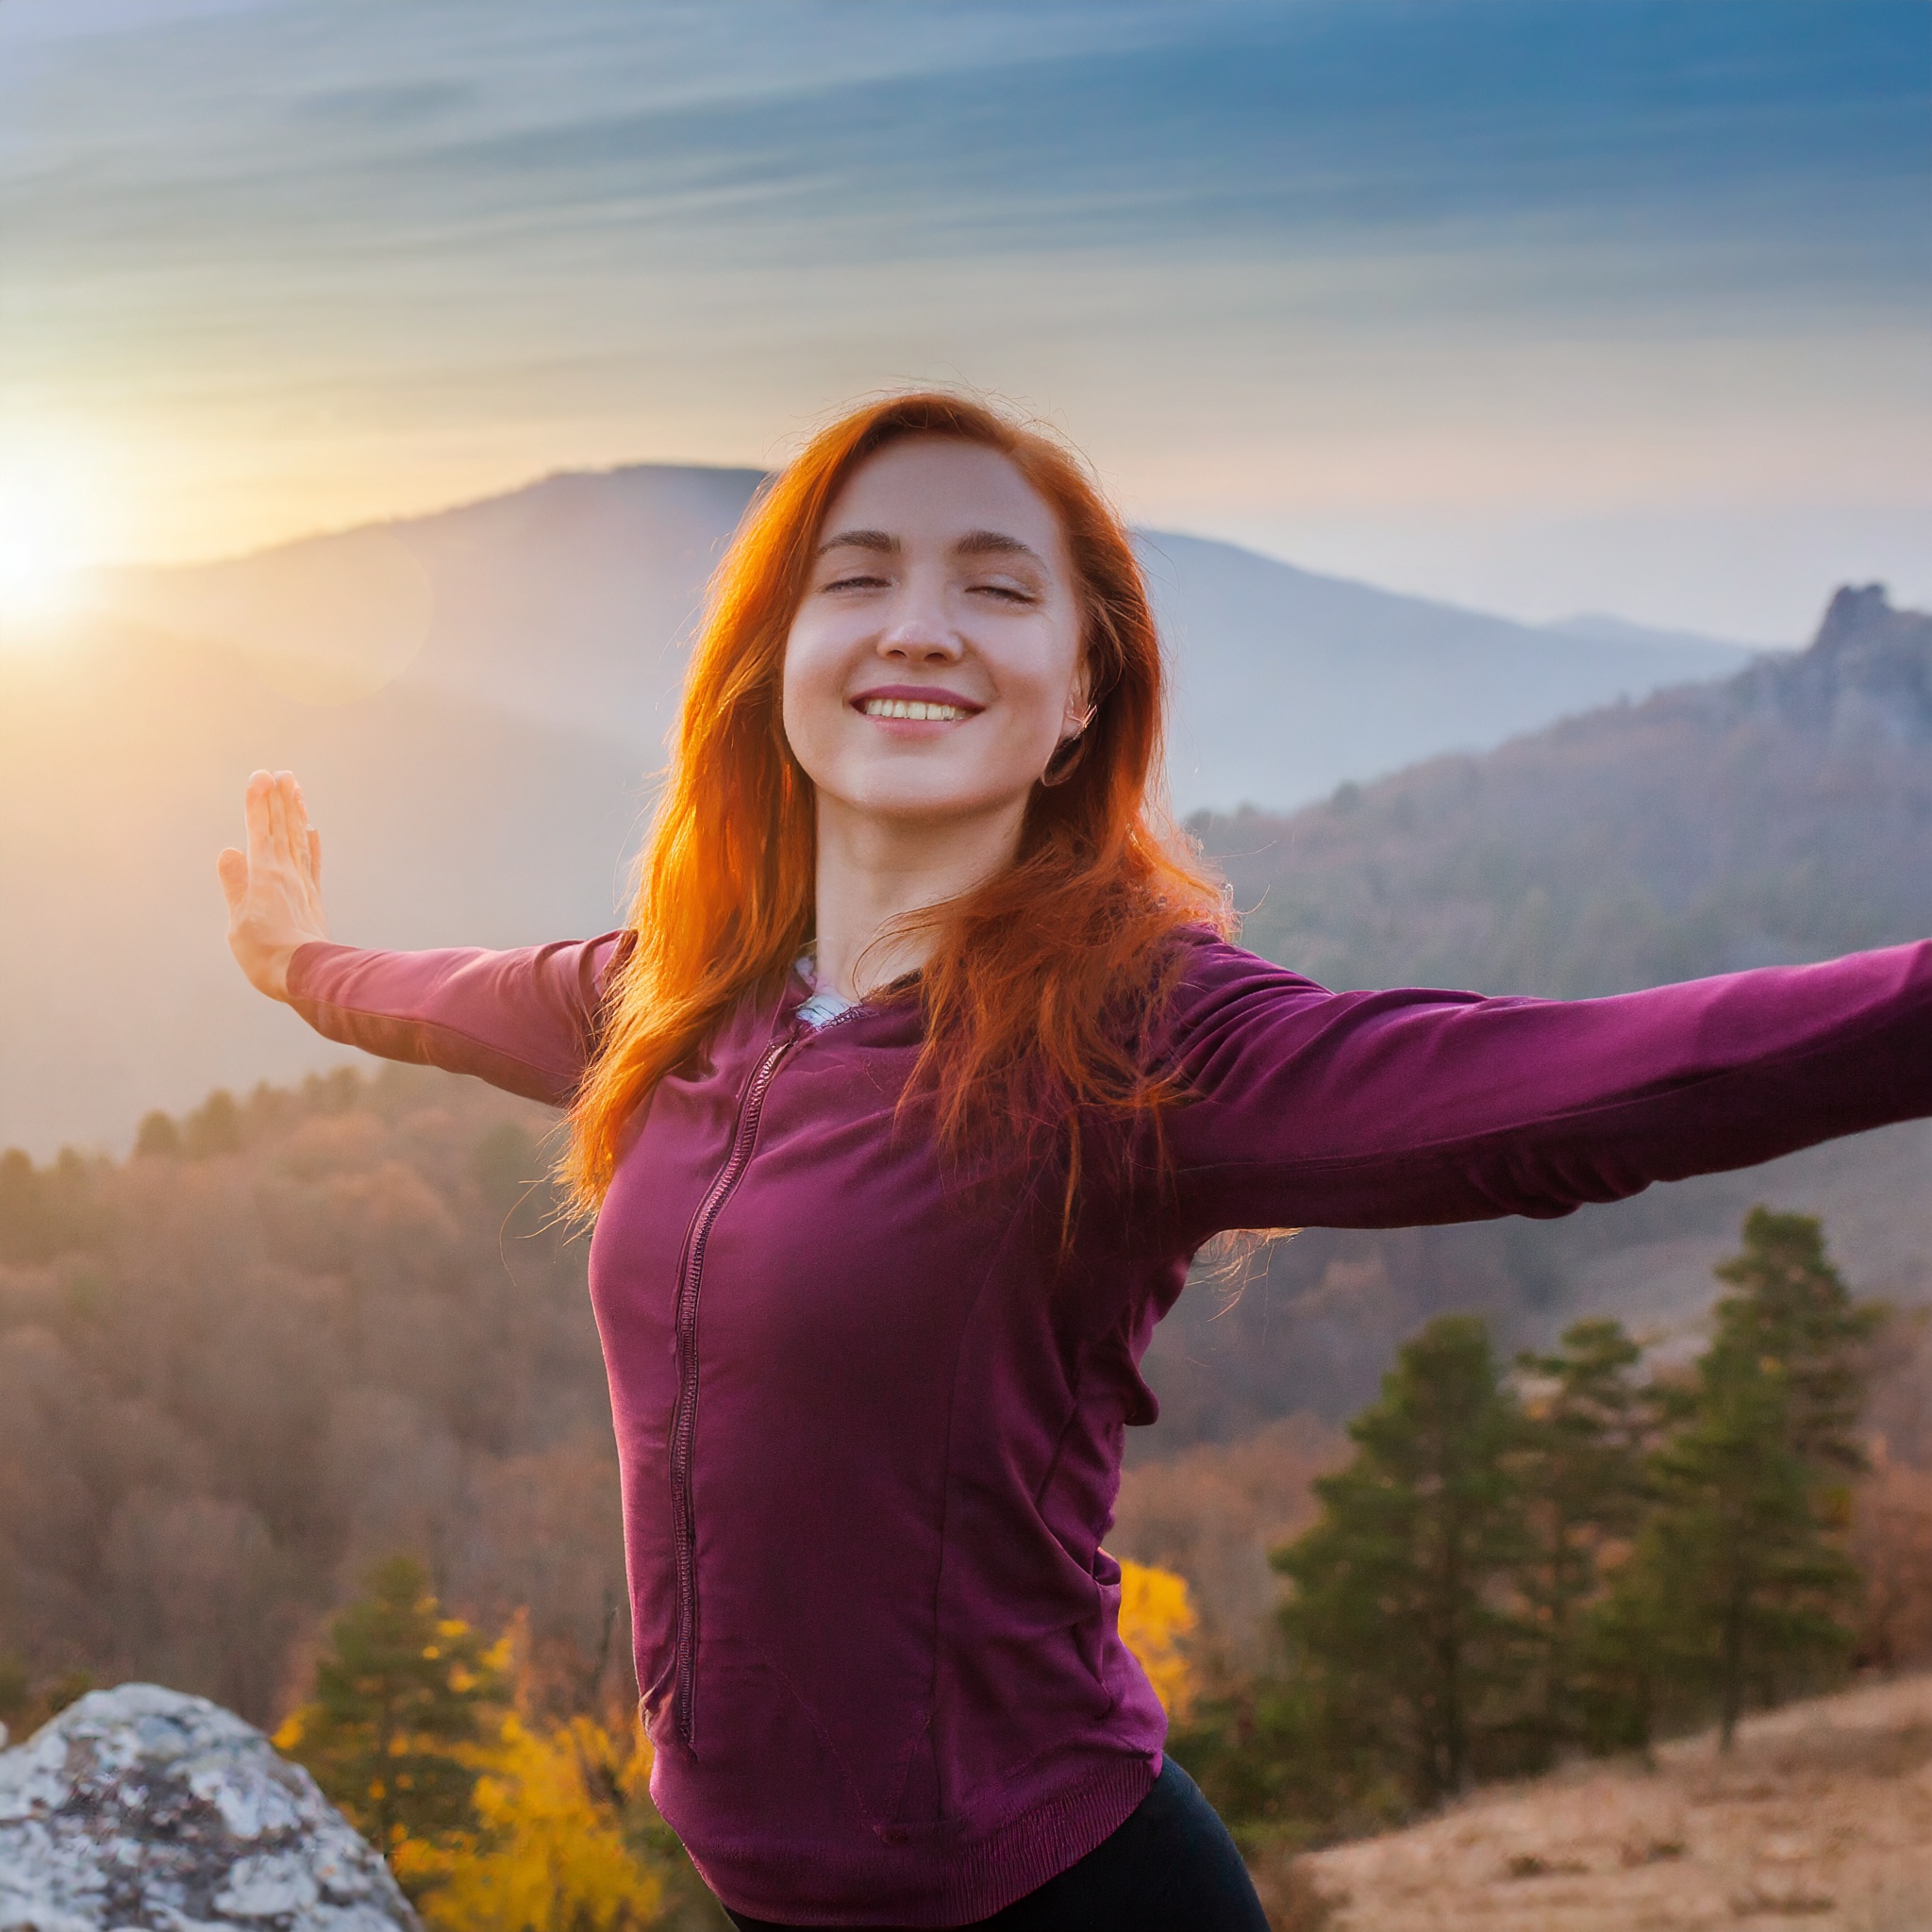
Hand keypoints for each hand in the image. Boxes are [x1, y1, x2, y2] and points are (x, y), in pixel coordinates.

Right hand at [218, 769, 329, 1000]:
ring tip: (295, 789)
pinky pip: (313, 863)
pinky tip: (312, 830)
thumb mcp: (239, 921)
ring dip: (296, 813)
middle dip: (279, 800)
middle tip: (281, 773)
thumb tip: (229, 851)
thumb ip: (235, 884)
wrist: (307, 977)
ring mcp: (303, 885)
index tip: (260, 776)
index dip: (258, 802)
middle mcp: (287, 874)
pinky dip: (312, 844)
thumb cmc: (265, 955)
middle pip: (282, 829)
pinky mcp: (313, 899)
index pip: (259, 830)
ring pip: (299, 840)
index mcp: (264, 876)